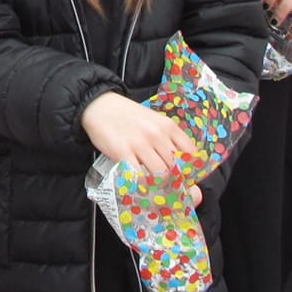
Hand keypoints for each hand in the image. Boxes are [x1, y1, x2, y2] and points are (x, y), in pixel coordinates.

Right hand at [81, 92, 196, 176]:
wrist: (100, 106)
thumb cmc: (128, 116)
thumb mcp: (154, 122)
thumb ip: (167, 139)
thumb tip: (179, 164)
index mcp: (168, 126)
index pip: (190, 153)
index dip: (190, 168)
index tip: (184, 175)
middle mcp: (157, 134)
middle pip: (176, 166)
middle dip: (173, 179)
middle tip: (167, 185)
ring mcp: (140, 144)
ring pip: (161, 173)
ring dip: (159, 183)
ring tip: (154, 184)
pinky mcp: (123, 152)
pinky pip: (139, 175)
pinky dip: (142, 182)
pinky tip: (140, 181)